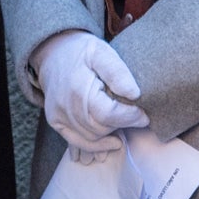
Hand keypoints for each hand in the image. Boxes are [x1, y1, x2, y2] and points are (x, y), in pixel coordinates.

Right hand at [38, 31, 148, 152]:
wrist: (53, 54)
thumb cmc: (81, 52)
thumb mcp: (101, 52)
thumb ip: (117, 71)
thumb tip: (134, 94)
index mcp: (77, 87)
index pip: (108, 114)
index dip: (130, 117)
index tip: (144, 115)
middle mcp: (65, 105)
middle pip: (101, 128)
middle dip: (123, 125)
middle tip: (137, 117)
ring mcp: (57, 116)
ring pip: (92, 137)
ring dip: (111, 134)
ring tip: (125, 124)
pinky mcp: (56, 122)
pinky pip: (78, 142)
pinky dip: (97, 146)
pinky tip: (113, 142)